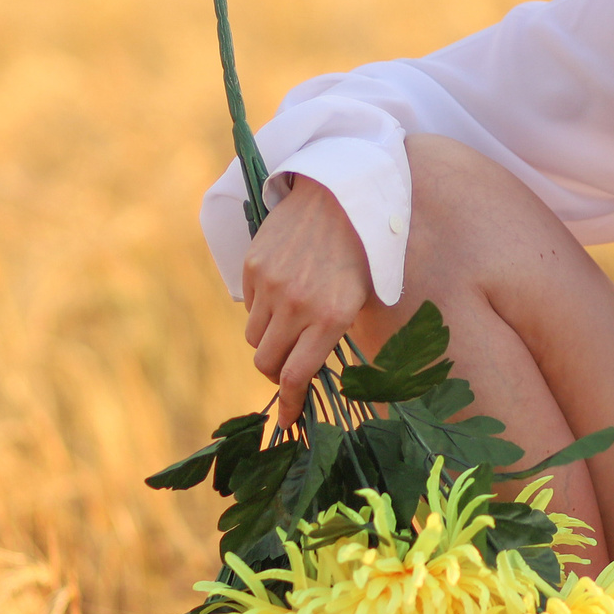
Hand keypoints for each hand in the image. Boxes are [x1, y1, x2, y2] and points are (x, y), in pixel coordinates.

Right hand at [240, 175, 371, 423]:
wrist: (341, 192)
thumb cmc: (363, 251)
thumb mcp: (361, 297)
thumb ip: (333, 335)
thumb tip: (308, 373)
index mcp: (332, 317)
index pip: (296, 377)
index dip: (291, 405)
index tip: (290, 420)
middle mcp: (297, 305)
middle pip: (267, 364)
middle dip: (277, 374)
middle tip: (290, 368)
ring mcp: (271, 284)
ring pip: (255, 338)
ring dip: (269, 342)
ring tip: (289, 324)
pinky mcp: (253, 265)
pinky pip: (249, 306)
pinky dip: (262, 311)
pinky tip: (283, 292)